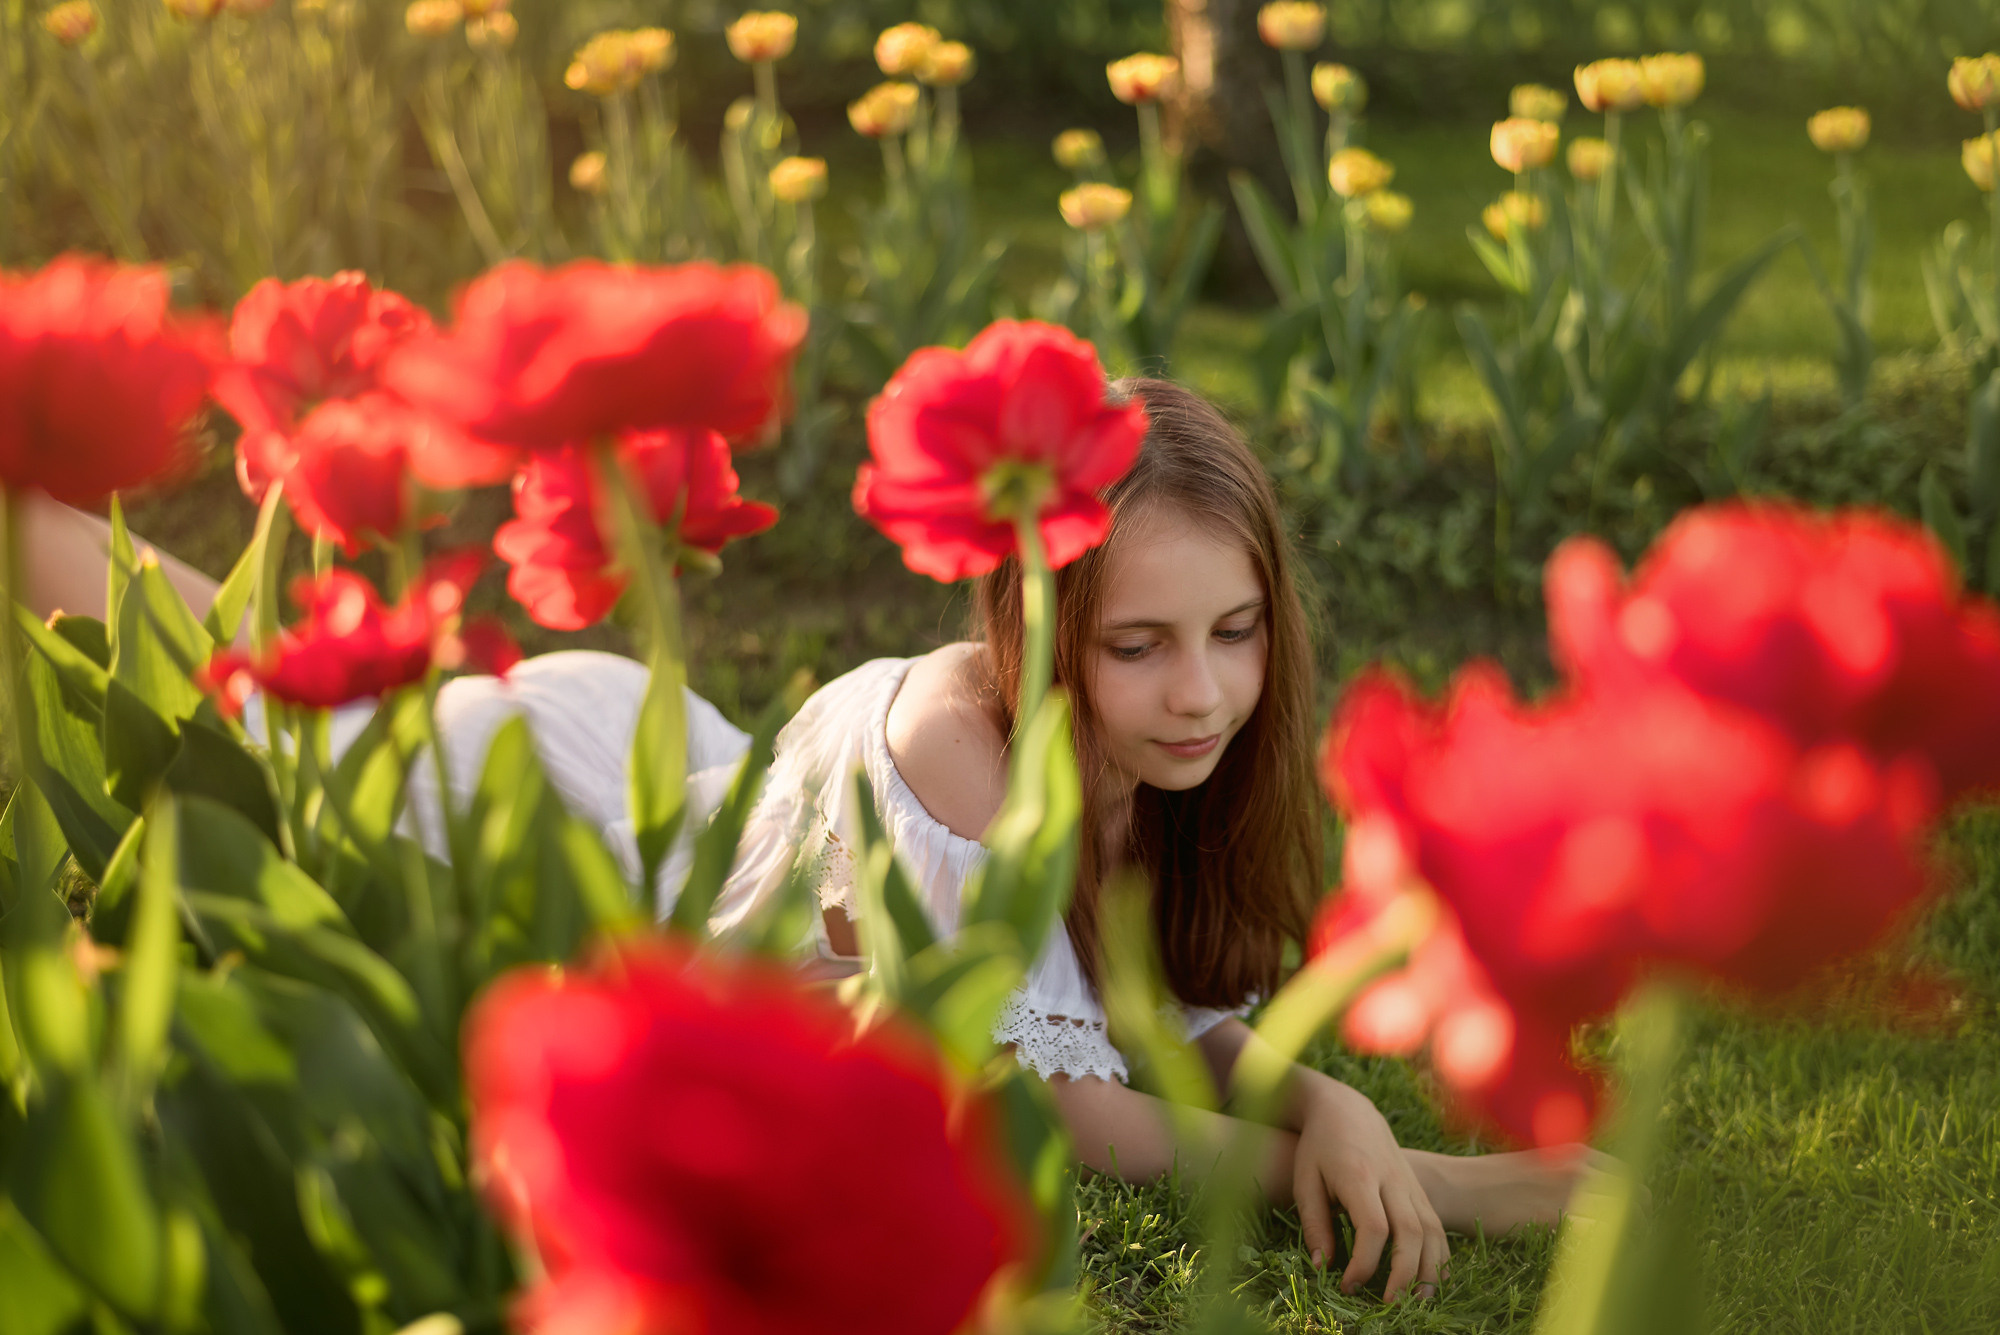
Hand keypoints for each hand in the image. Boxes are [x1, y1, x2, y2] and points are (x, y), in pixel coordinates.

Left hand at [1292, 1077, 1447, 1301]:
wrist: (1347, 1109)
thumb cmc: (1319, 1147)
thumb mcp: (1305, 1181)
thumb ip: (1314, 1224)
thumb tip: (1324, 1267)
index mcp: (1360, 1176)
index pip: (1373, 1228)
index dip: (1365, 1263)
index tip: (1348, 1285)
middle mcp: (1392, 1180)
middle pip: (1411, 1232)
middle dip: (1404, 1273)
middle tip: (1388, 1304)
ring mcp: (1410, 1183)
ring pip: (1432, 1229)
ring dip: (1429, 1269)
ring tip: (1418, 1301)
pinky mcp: (1419, 1188)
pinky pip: (1438, 1224)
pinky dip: (1441, 1254)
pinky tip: (1433, 1279)